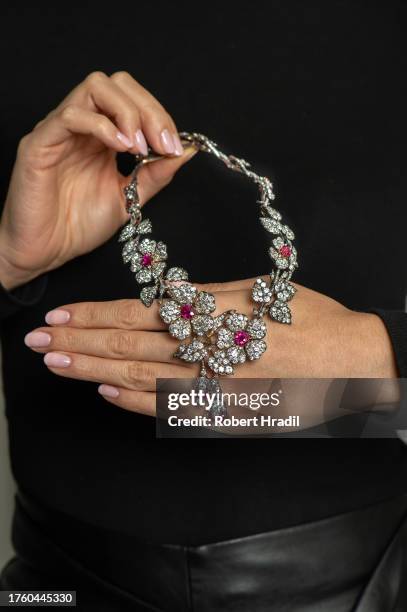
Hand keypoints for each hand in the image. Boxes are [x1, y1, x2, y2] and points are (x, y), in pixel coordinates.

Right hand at [0, 71, 195, 289]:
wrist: (46, 252)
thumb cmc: (78, 225)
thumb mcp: (129, 198)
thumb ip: (156, 174)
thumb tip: (187, 150)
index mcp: (101, 136)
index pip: (132, 98)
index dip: (159, 115)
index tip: (174, 148)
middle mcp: (81, 126)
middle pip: (116, 83)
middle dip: (148, 109)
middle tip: (162, 144)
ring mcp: (59, 131)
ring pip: (94, 87)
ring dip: (127, 113)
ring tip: (139, 148)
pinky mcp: (39, 144)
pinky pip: (70, 116)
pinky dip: (100, 126)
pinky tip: (119, 148)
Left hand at [23, 278, 397, 415]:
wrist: (351, 361)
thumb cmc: (309, 317)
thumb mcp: (258, 290)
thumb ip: (206, 298)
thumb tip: (163, 301)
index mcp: (213, 313)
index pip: (136, 313)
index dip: (93, 315)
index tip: (58, 316)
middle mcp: (207, 350)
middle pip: (126, 346)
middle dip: (77, 343)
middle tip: (36, 342)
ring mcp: (212, 386)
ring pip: (138, 377)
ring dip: (92, 371)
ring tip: (56, 365)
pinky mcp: (223, 412)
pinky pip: (169, 409)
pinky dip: (132, 402)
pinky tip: (104, 395)